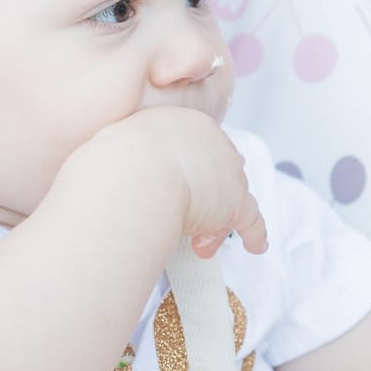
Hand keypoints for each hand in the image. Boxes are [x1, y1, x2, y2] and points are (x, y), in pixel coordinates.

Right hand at [67, 108, 266, 257]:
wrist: (131, 175)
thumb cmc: (114, 163)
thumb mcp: (121, 142)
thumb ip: (134, 153)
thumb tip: (124, 168)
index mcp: (186, 124)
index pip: (200, 150)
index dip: (192, 174)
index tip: (179, 188)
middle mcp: (214, 143)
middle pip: (219, 172)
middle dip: (207, 197)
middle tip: (192, 219)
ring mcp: (228, 173)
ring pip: (231, 198)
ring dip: (217, 222)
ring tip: (200, 244)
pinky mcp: (235, 204)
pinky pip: (252, 220)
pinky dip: (255, 234)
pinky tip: (256, 245)